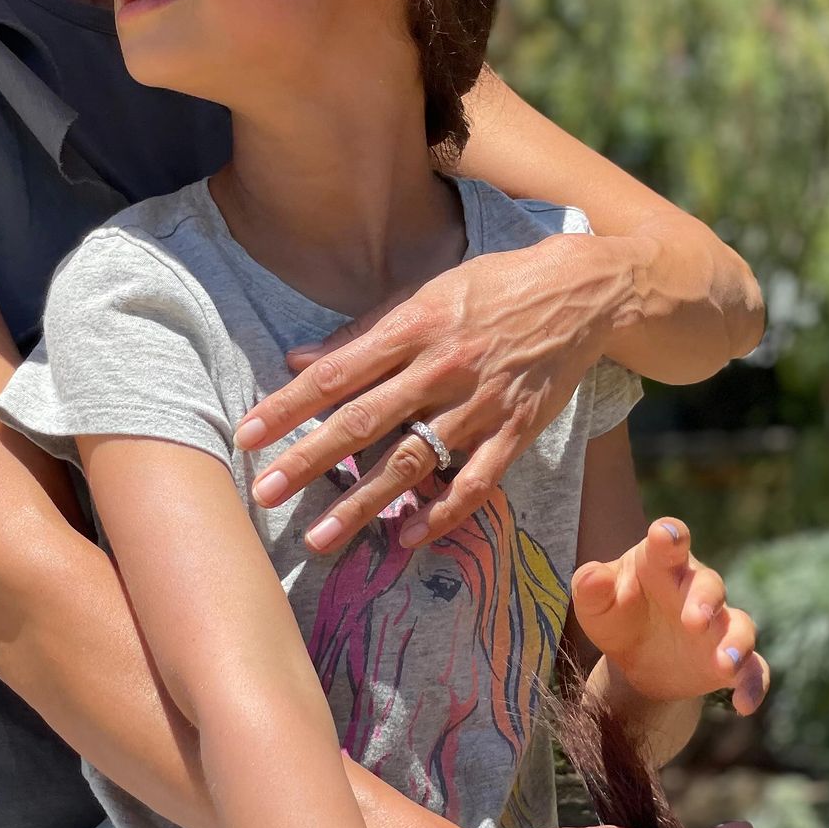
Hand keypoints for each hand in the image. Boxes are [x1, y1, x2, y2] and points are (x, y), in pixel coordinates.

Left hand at [237, 236, 615, 553]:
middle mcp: (443, 368)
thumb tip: (298, 361)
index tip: (246, 434)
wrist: (581, 291)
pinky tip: (408, 540)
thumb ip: (362, 331)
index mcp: (414, 326)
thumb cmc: (493, 287)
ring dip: (364, 504)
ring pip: (413, 461)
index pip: (337, 372)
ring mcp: (481, 404)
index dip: (288, 405)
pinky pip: (476, 482)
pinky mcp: (518, 431)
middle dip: (309, 461)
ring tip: (320, 538)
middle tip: (264, 495)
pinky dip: (443, 514)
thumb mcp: (425, 290)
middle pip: (364, 422)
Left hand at [572, 517, 769, 715]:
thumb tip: (592, 576)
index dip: (669, 536)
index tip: (666, 536)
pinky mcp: (731, 660)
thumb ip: (590, 587)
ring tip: (726, 663)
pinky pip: (753, 669)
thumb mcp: (594, 604)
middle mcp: (697, 588)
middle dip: (705, 601)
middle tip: (694, 621)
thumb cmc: (616, 614)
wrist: (635, 659)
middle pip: (709, 586)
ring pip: (740, 626)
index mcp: (662, 563)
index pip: (669, 541)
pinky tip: (745, 705)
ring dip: (736, 643)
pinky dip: (753, 684)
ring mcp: (719, 625)